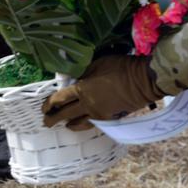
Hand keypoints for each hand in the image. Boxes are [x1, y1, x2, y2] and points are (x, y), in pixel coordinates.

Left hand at [42, 54, 163, 130]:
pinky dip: (85, 124)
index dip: (49, 104)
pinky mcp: (110, 117)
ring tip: (66, 125)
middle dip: (54, 119)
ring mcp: (99, 113)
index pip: (59, 99)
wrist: (143, 81)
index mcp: (82, 89)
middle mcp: (87, 105)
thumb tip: (75, 76)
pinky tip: (85, 122)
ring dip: (70, 124)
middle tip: (47, 122)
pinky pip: (93, 123)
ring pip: (79, 123)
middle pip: (66, 114)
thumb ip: (84, 71)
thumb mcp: (98, 62)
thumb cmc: (121, 68)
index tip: (43, 108)